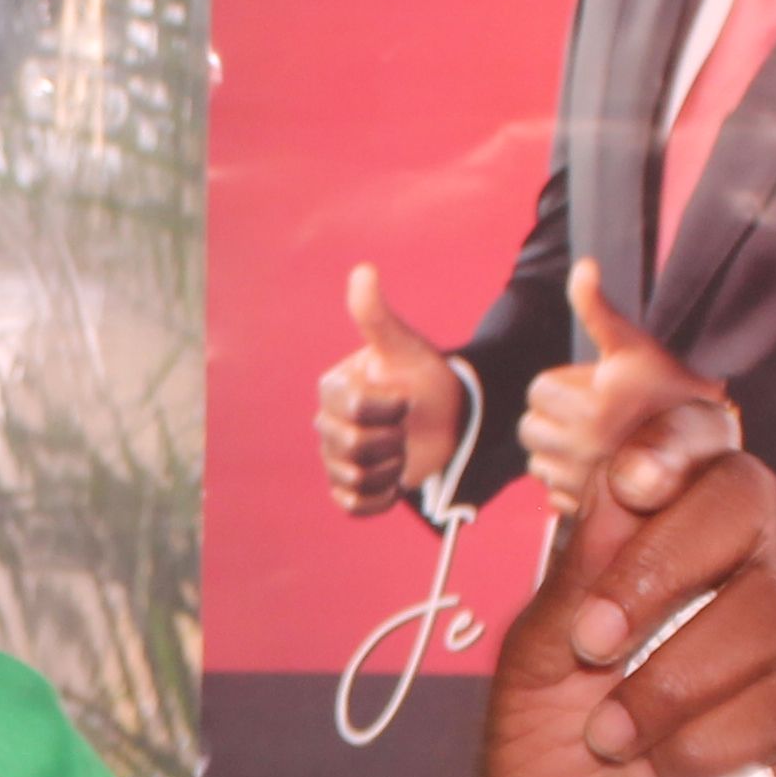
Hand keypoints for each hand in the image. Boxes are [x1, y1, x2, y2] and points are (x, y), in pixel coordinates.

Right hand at [313, 262, 466, 515]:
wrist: (449, 418)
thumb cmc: (426, 378)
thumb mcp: (406, 347)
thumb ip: (377, 316)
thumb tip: (363, 271)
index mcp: (333, 389)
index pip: (352, 408)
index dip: (387, 408)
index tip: (405, 399)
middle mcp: (326, 424)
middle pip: (351, 446)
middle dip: (391, 438)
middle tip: (407, 427)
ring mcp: (335, 458)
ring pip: (353, 477)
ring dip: (391, 468)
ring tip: (404, 451)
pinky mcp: (350, 489)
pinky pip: (353, 505)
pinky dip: (380, 498)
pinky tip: (398, 479)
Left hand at [471, 264, 775, 776]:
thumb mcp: (533, 670)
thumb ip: (579, 573)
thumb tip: (623, 471)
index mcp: (659, 551)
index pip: (703, 450)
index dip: (684, 439)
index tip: (636, 478)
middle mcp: (731, 584)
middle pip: (752, 497)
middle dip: (668, 559)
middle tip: (598, 635)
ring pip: (774, 602)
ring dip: (672, 676)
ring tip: (609, 739)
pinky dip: (707, 738)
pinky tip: (655, 775)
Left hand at [513, 258, 745, 530]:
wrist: (702, 443)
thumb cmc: (668, 387)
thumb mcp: (634, 344)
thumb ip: (597, 308)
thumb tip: (584, 266)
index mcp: (591, 406)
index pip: (538, 391)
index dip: (562, 383)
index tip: (593, 385)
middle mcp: (585, 447)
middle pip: (530, 427)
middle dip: (553, 416)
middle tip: (589, 410)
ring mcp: (585, 481)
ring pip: (536, 460)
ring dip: (555, 447)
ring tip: (591, 436)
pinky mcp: (587, 506)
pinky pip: (550, 491)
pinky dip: (565, 478)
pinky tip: (593, 464)